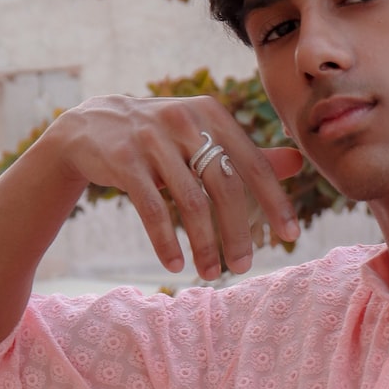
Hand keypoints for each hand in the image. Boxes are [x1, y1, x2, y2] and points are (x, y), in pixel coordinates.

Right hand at [44, 93, 303, 279]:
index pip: (253, 163)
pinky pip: (151, 208)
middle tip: (245, 266)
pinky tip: (174, 265)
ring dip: (205, 244)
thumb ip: (247, 153)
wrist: (90, 125)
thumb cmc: (161, 137)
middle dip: (238, 232)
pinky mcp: (123, 159)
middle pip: (224, 185)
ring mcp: (152, 138)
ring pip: (190, 201)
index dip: (275, 201)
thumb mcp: (203, 136)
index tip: (290, 236)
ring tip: (212, 273)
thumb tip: (299, 162)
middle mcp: (185, 121)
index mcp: (212, 114)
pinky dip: (165, 240)